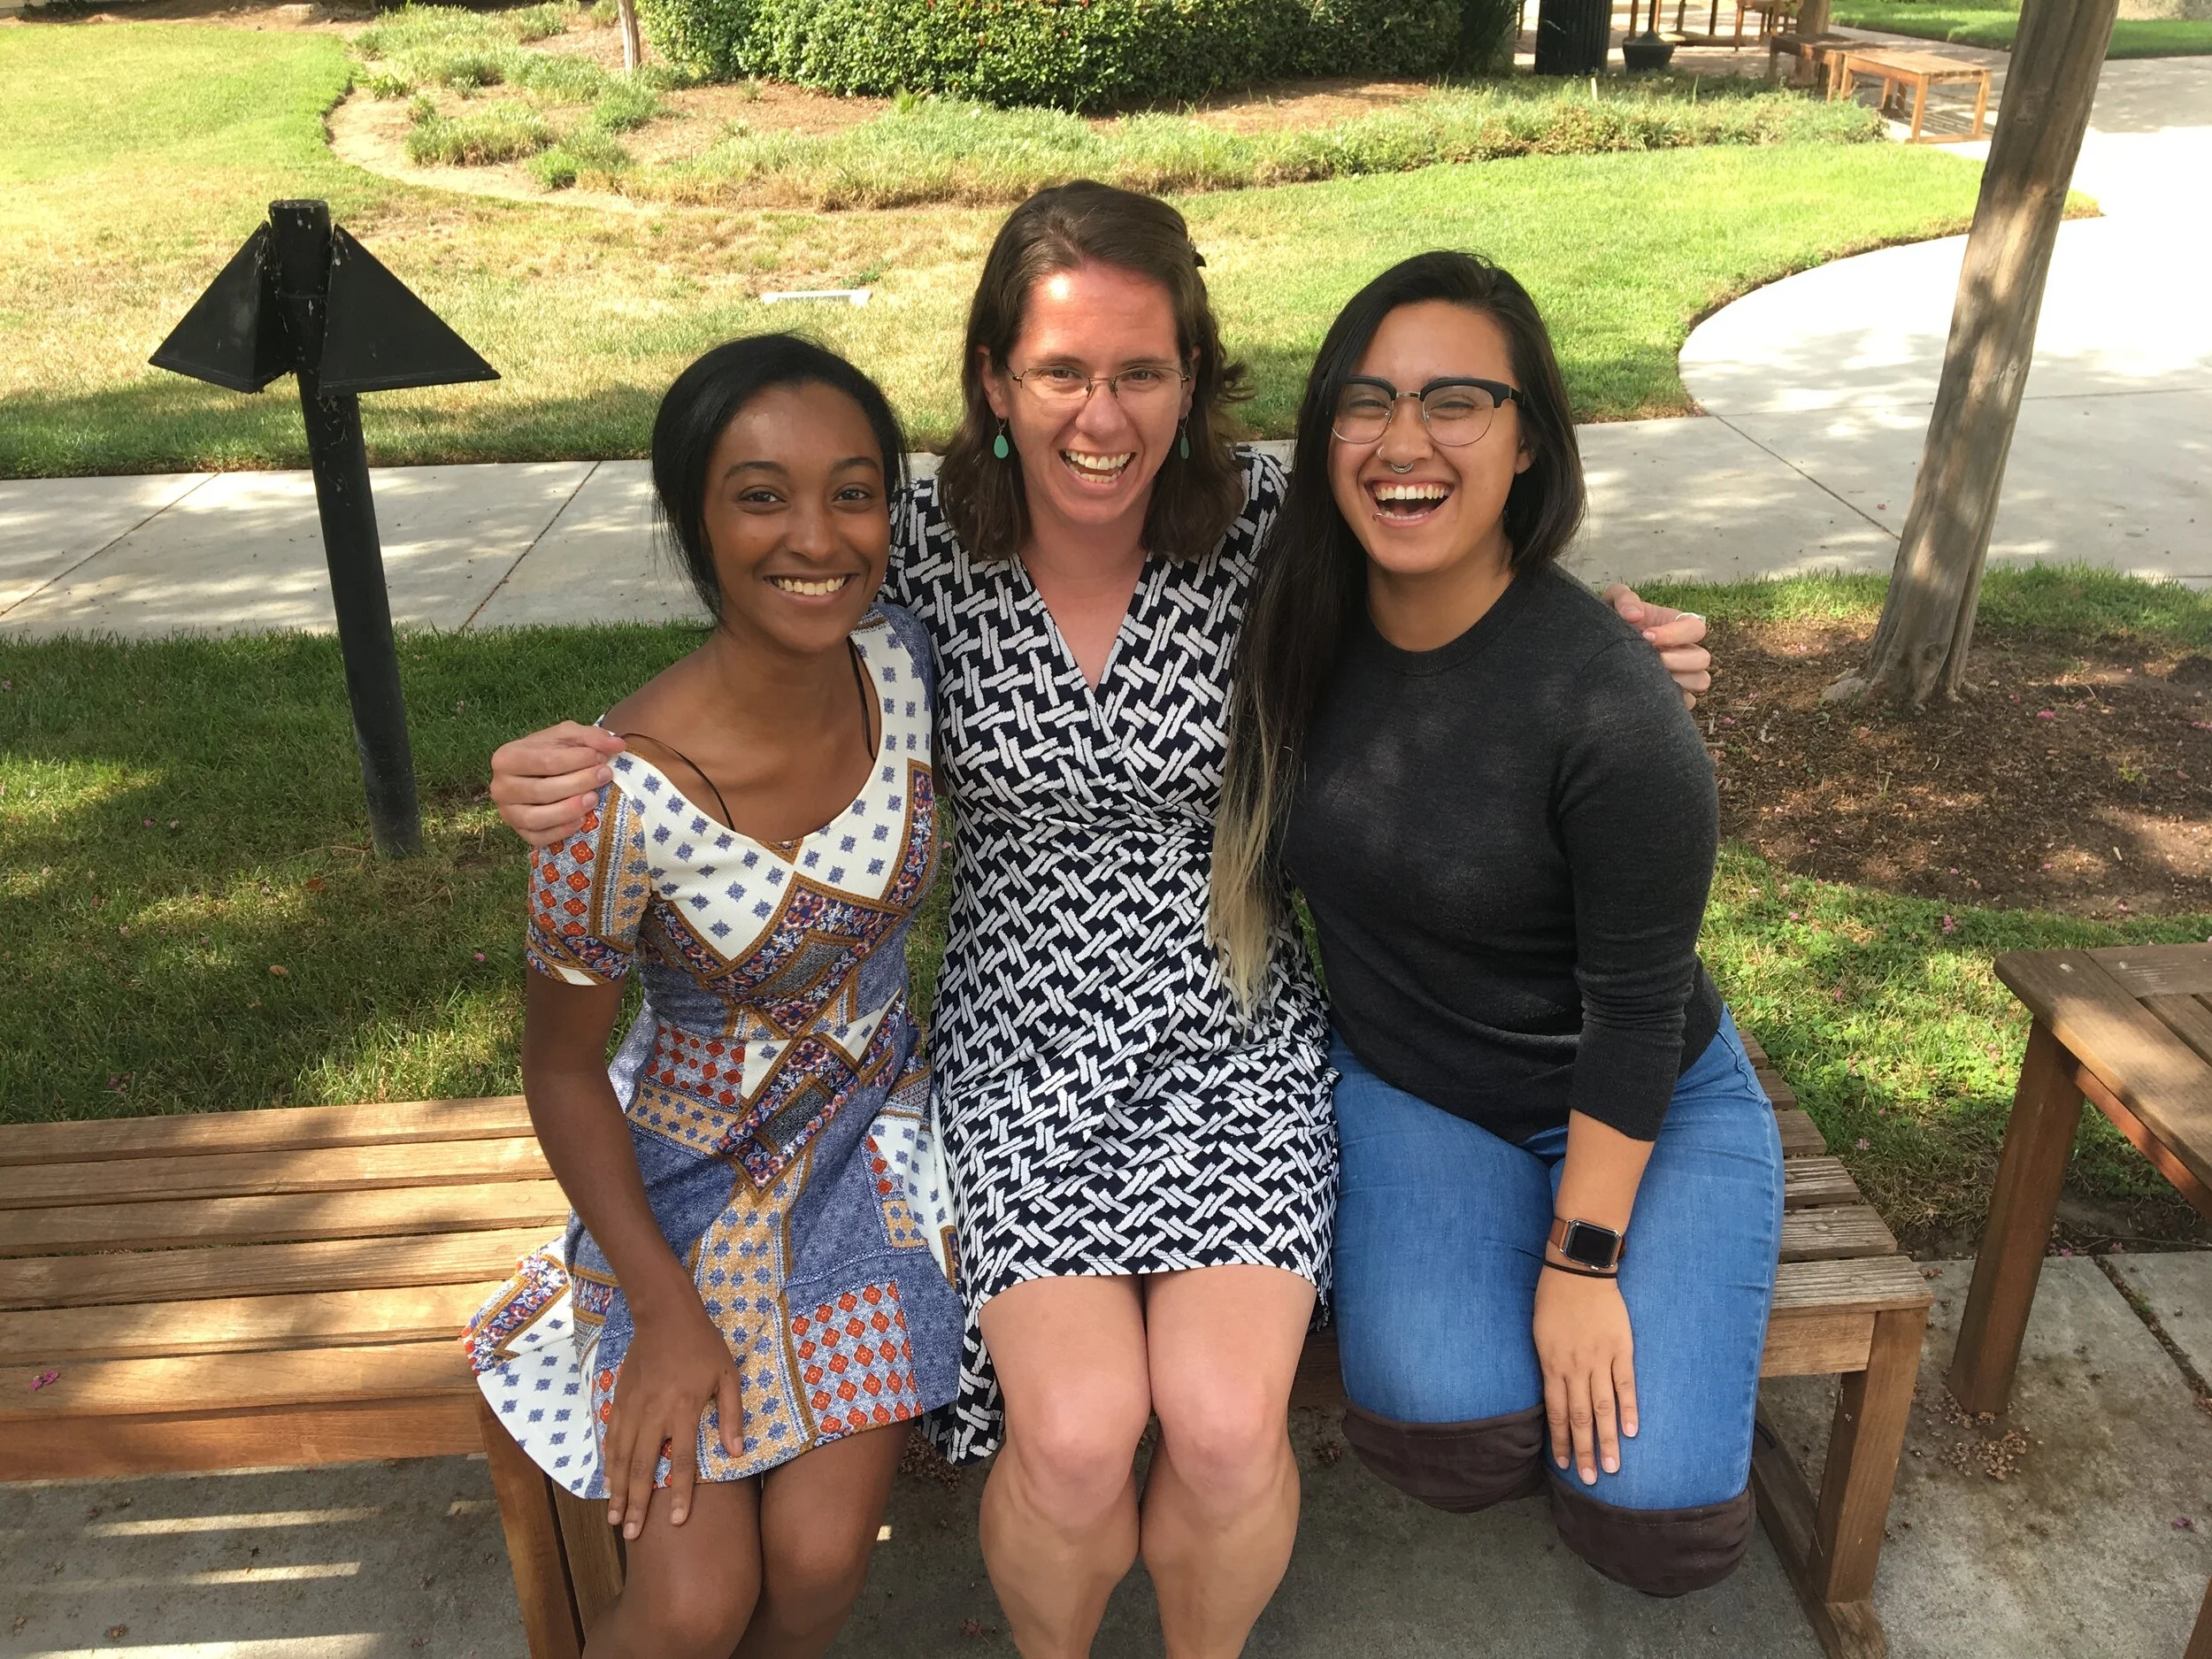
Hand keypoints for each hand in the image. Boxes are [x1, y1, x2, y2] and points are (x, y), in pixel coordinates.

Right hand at [490, 722, 625, 847]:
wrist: (540, 772)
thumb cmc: (553, 752)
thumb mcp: (568, 736)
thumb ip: (591, 736)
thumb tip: (617, 744)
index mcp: (507, 757)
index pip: (544, 761)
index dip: (576, 760)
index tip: (601, 757)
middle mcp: (500, 786)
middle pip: (541, 790)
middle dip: (578, 783)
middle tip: (605, 775)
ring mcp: (507, 812)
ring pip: (536, 818)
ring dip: (569, 810)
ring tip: (595, 798)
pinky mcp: (519, 832)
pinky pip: (538, 838)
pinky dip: (561, 831)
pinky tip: (582, 820)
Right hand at [602, 1301, 741, 1538]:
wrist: (665, 1314)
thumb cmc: (703, 1345)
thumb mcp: (728, 1375)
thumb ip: (730, 1414)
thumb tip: (737, 1452)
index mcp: (684, 1409)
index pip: (683, 1461)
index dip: (681, 1493)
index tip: (678, 1522)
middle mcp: (655, 1413)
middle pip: (645, 1467)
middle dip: (638, 1504)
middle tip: (632, 1534)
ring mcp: (633, 1407)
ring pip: (622, 1457)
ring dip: (618, 1490)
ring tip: (615, 1519)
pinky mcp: (620, 1400)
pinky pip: (612, 1437)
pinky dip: (609, 1463)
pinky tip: (609, 1482)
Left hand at [1533, 1260, 1639, 1486]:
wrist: (1579, 1270)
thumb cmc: (1554, 1300)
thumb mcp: (1540, 1335)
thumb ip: (1549, 1367)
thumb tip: (1554, 1396)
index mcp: (1552, 1365)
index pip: (1557, 1413)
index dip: (1561, 1441)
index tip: (1563, 1465)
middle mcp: (1575, 1368)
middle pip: (1580, 1417)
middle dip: (1584, 1451)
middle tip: (1591, 1479)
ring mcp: (1600, 1360)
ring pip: (1604, 1408)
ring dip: (1607, 1440)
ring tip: (1613, 1467)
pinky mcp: (1621, 1350)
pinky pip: (1625, 1385)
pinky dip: (1629, 1409)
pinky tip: (1631, 1432)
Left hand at [1602, 583, 1711, 708]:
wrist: (1598, 645)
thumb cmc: (1613, 620)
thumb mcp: (1614, 601)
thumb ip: (1624, 599)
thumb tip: (1634, 615)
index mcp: (1677, 625)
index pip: (1696, 628)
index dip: (1675, 634)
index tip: (1646, 636)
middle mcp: (1685, 650)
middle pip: (1702, 658)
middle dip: (1675, 660)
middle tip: (1647, 659)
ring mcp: (1683, 673)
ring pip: (1700, 681)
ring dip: (1677, 680)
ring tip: (1649, 676)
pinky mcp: (1674, 695)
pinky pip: (1688, 703)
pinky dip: (1673, 700)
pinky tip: (1649, 693)